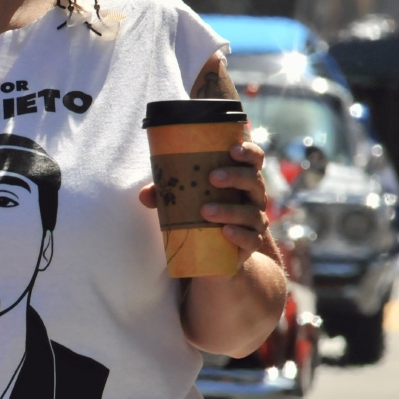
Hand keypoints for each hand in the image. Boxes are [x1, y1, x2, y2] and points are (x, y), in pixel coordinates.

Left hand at [138, 141, 271, 265]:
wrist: (215, 249)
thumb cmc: (201, 211)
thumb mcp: (183, 198)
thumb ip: (165, 193)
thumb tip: (143, 195)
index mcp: (241, 178)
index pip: (253, 159)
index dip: (248, 151)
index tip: (232, 149)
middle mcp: (253, 196)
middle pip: (254, 180)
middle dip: (235, 176)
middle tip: (212, 177)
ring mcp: (255, 220)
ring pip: (251, 212)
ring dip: (229, 210)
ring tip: (205, 211)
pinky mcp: (251, 243)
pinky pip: (251, 239)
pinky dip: (239, 235)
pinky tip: (225, 231)